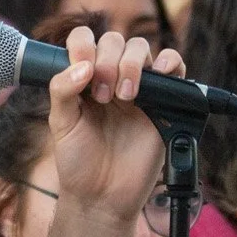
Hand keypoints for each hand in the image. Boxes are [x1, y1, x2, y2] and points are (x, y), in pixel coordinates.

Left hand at [47, 25, 187, 227]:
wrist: (103, 196)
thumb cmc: (79, 160)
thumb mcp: (61, 123)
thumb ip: (62, 89)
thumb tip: (83, 66)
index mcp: (84, 78)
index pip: (85, 40)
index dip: (83, 46)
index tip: (82, 69)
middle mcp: (111, 78)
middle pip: (115, 41)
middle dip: (108, 61)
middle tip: (102, 96)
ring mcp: (139, 89)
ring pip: (142, 48)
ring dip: (131, 64)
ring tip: (124, 97)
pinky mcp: (165, 103)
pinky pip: (175, 67)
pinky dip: (170, 62)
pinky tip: (159, 75)